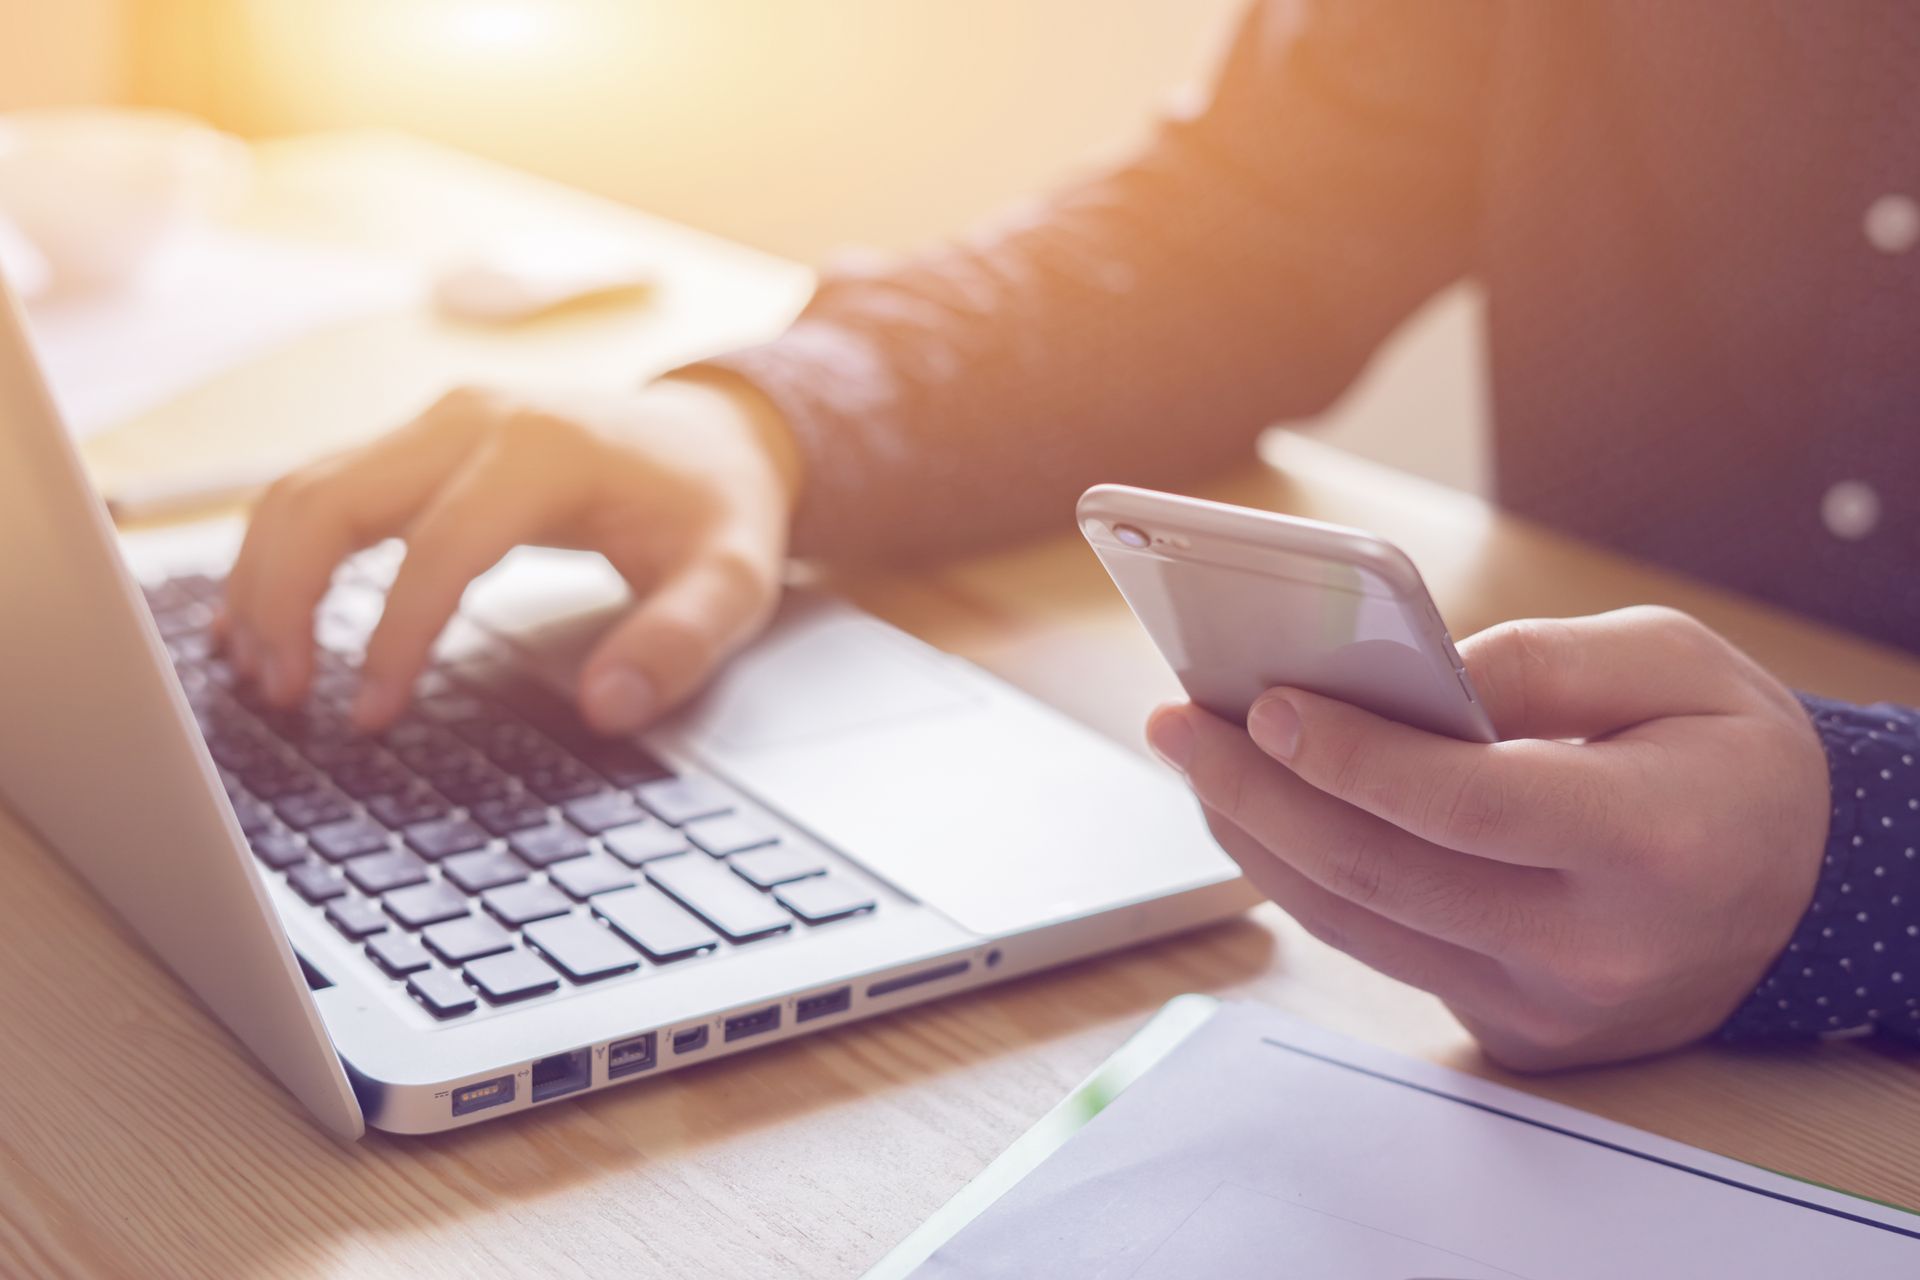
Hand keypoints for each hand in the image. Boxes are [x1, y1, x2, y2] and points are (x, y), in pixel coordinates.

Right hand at [218, 372, 801, 732]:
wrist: (718, 433)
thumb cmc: (718, 508)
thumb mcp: (733, 580)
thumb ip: (680, 642)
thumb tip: (608, 708)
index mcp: (544, 450)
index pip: (438, 549)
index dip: (393, 638)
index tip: (370, 716)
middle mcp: (474, 418)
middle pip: (333, 499)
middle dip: (287, 599)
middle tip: (279, 696)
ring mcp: (438, 421)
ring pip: (307, 488)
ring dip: (265, 577)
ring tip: (259, 672)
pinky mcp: (421, 440)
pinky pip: (323, 487)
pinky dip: (280, 550)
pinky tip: (258, 616)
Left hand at [1146, 606, 1830, 1070]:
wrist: (1802, 893)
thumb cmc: (1733, 759)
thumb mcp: (1675, 662)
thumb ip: (1538, 659)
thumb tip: (1396, 675)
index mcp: (1653, 842)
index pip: (1466, 805)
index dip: (1351, 754)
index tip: (1261, 703)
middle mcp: (1597, 946)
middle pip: (1380, 873)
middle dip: (1256, 792)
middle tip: (1178, 722)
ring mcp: (1550, 1006)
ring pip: (1358, 924)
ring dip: (1256, 840)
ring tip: (1197, 761)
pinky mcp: (1515, 1032)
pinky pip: (1383, 951)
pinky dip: (1309, 881)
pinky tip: (1264, 816)